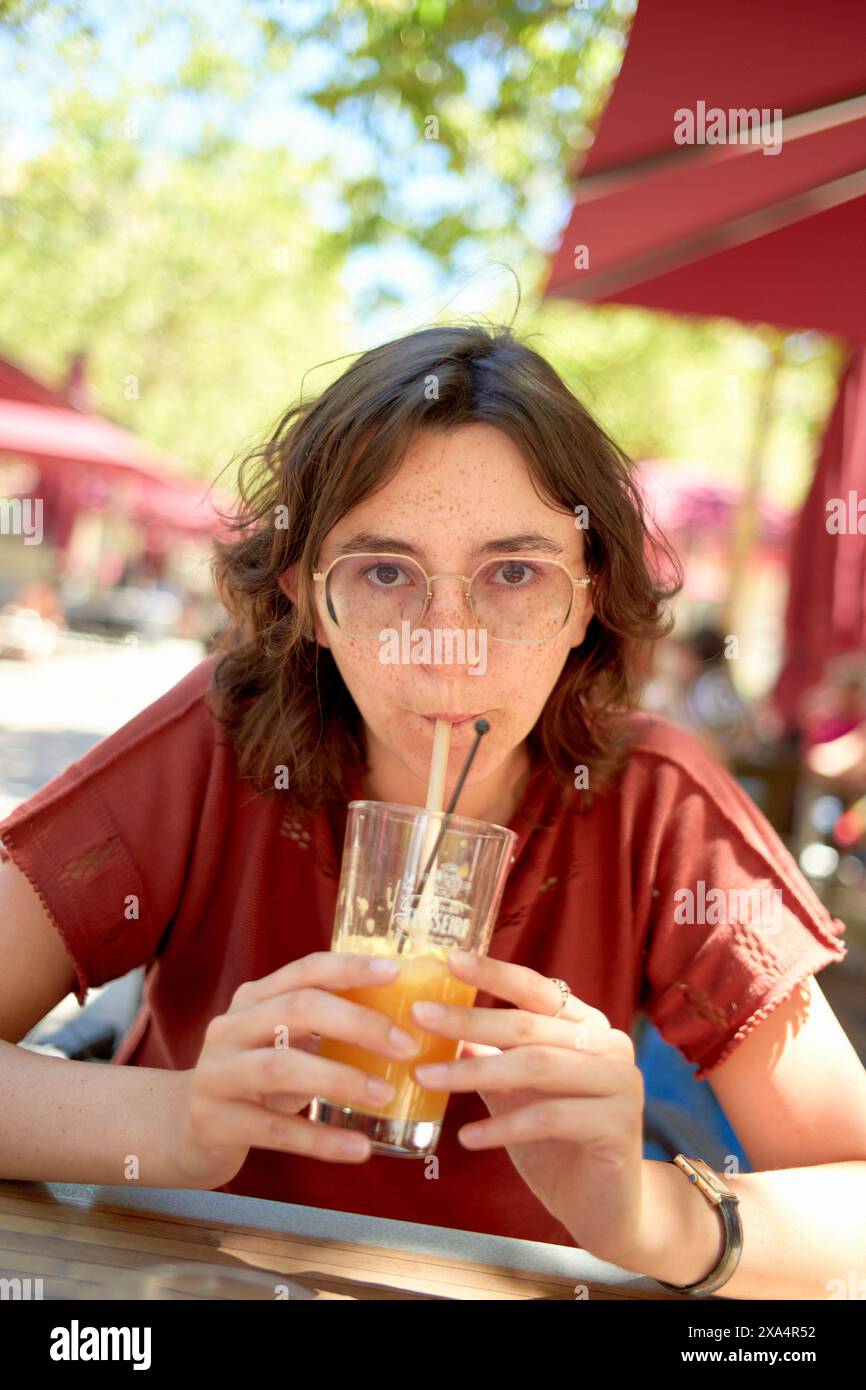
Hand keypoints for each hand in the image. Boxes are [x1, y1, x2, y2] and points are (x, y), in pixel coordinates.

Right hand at [173, 952, 415, 1187]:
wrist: (184, 1129)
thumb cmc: (254, 1081)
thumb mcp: (282, 1044)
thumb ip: (325, 1028)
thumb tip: (404, 1023)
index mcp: (254, 999)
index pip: (306, 970)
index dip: (351, 968)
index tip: (397, 972)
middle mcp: (231, 1027)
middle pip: (297, 1010)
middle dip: (357, 1024)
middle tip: (405, 1045)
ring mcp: (217, 1074)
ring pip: (282, 1067)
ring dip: (341, 1079)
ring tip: (385, 1095)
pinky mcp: (213, 1121)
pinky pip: (275, 1131)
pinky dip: (321, 1140)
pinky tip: (359, 1148)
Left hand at [411, 950, 645, 1264]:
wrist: (605, 1206)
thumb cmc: (556, 1141)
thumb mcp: (515, 1091)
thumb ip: (488, 1055)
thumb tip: (434, 1022)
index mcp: (586, 1025)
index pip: (537, 989)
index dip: (494, 973)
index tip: (449, 959)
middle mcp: (609, 1044)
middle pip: (530, 1025)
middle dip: (468, 1019)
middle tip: (418, 1017)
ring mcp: (621, 1082)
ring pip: (537, 1066)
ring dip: (474, 1072)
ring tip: (425, 1079)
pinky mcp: (619, 1124)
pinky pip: (550, 1117)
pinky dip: (503, 1126)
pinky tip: (468, 1137)